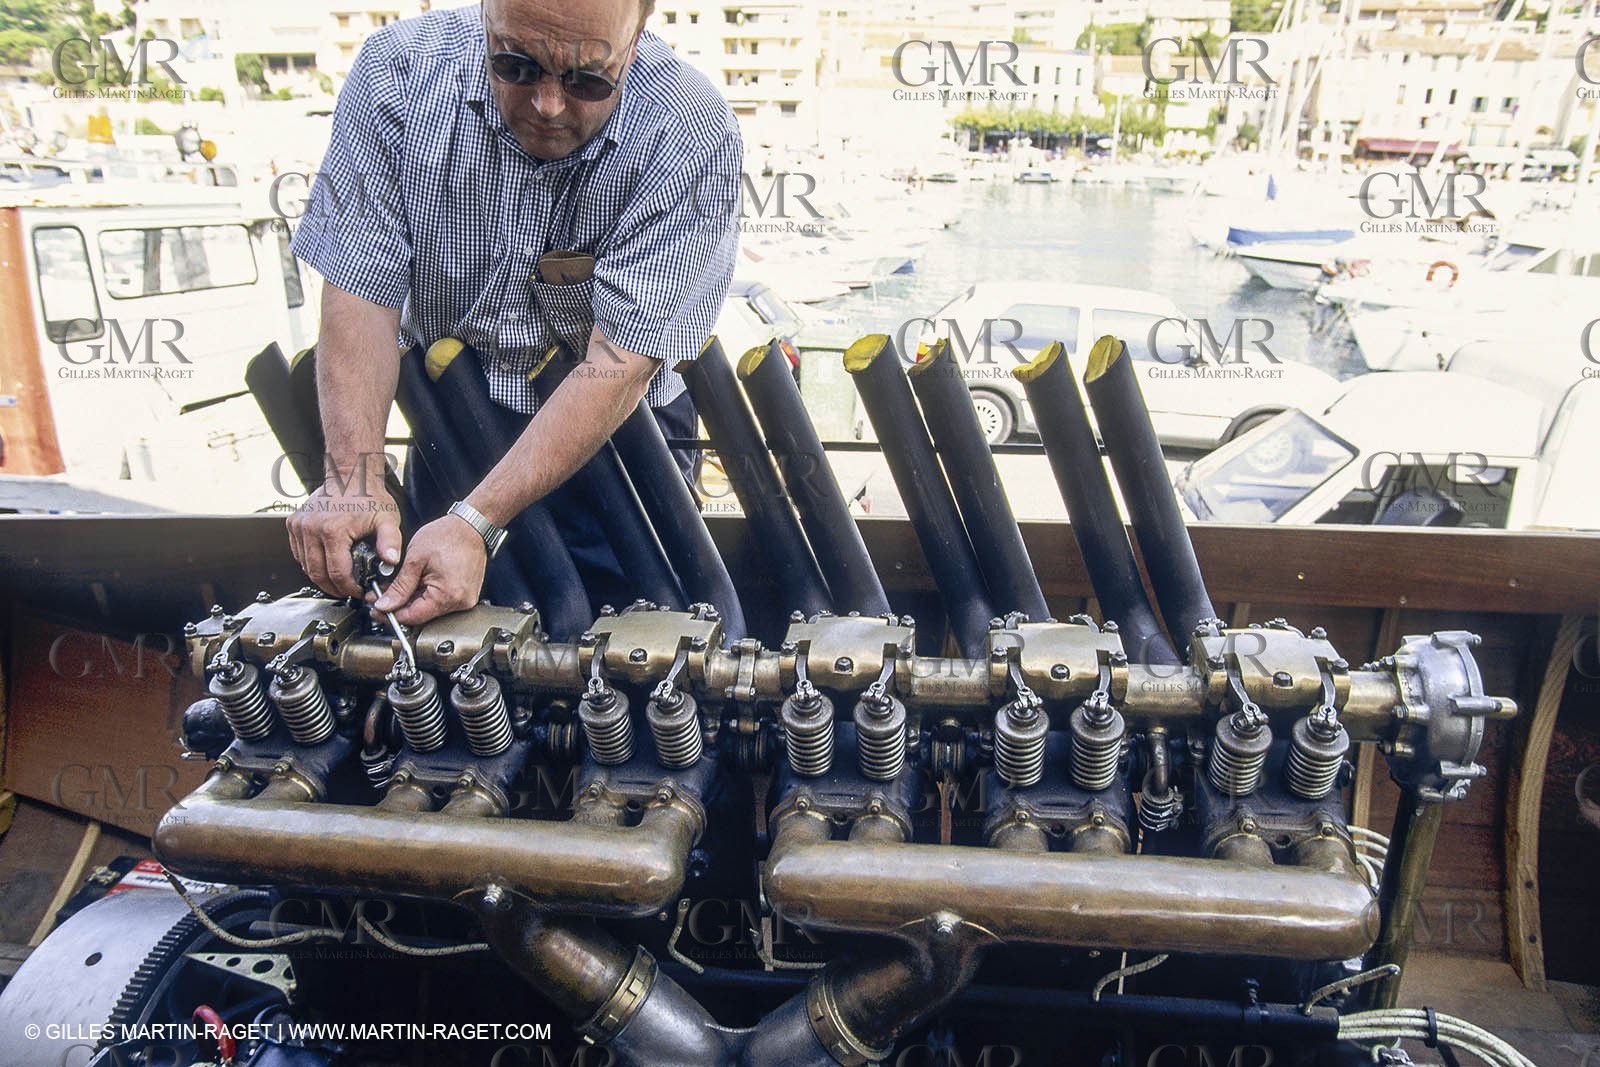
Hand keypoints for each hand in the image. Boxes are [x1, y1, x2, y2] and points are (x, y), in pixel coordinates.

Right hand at [287, 480, 401, 597]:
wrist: (350, 474)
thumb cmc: (368, 495)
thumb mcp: (387, 519)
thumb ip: (391, 542)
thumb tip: (391, 561)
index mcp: (333, 530)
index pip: (337, 572)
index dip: (348, 587)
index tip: (357, 591)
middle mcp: (311, 529)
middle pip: (317, 573)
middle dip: (333, 587)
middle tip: (347, 591)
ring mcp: (299, 526)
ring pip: (305, 566)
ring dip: (320, 577)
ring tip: (338, 580)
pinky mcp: (293, 524)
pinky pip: (299, 553)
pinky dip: (310, 563)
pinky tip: (325, 564)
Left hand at [372, 515, 485, 625]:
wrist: (471, 525)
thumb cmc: (448, 535)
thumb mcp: (415, 559)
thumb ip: (399, 586)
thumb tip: (385, 605)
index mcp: (448, 595)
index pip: (413, 617)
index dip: (390, 614)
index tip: (377, 609)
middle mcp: (460, 603)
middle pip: (421, 616)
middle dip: (398, 607)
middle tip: (381, 597)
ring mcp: (465, 600)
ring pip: (430, 610)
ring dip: (411, 601)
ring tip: (396, 588)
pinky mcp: (466, 595)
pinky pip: (441, 602)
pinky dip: (425, 596)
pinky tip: (414, 585)